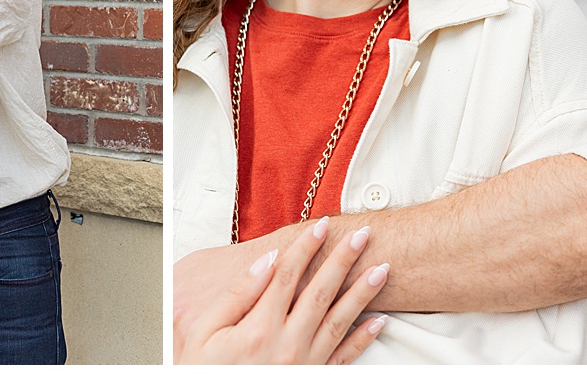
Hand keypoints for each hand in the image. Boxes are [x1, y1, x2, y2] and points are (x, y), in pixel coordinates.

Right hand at [174, 217, 389, 363]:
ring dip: (363, 293)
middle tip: (363, 235)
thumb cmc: (204, 370)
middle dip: (343, 260)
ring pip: (340, 321)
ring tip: (381, 269)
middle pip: (321, 292)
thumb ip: (237, 295)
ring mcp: (304, 364)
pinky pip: (344, 357)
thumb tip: (266, 261)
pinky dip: (363, 339)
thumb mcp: (205, 332)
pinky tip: (379, 321)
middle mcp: (287, 344)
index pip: (288, 276)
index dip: (306, 247)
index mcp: (259, 327)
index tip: (322, 225)